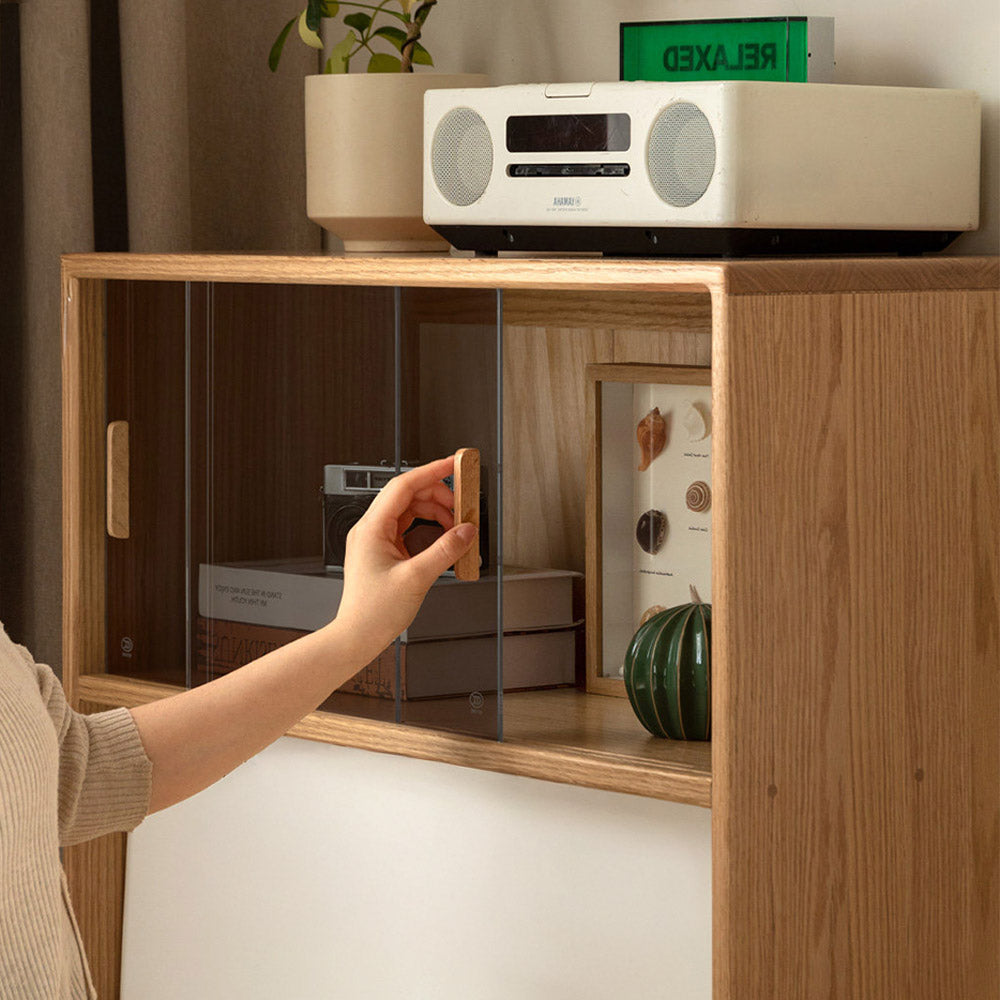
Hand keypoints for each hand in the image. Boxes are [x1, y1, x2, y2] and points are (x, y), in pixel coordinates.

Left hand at [331, 455, 477, 661]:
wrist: (357, 636)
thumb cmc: (372, 612)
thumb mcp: (416, 578)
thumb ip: (445, 551)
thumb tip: (466, 531)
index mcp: (372, 528)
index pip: (404, 486)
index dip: (431, 471)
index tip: (453, 464)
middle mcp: (371, 529)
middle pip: (409, 496)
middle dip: (438, 497)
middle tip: (463, 505)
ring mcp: (376, 540)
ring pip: (410, 512)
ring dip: (435, 514)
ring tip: (456, 527)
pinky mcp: (383, 552)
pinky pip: (408, 528)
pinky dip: (428, 529)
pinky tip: (443, 539)